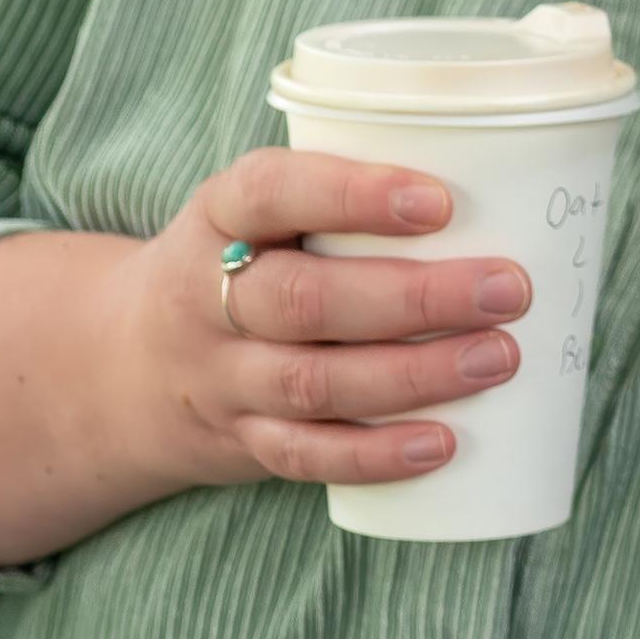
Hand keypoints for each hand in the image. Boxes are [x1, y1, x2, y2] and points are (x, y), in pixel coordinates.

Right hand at [0, 148, 528, 567]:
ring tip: (499, 357)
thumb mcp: (260, 213)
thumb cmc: (243, 264)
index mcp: (217, 217)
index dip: (352, 194)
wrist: (123, 364)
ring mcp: (221, 378)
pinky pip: (304, 456)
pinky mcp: (240, 441)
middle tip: (509, 288)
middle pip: (304, 300)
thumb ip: (348, 197)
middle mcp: (207, 298)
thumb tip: (516, 182)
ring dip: (413, 376)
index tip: (440, 201)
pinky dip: (374, 455)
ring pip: (313, 383)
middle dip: (414, 297)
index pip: (268, 192)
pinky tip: (442, 445)